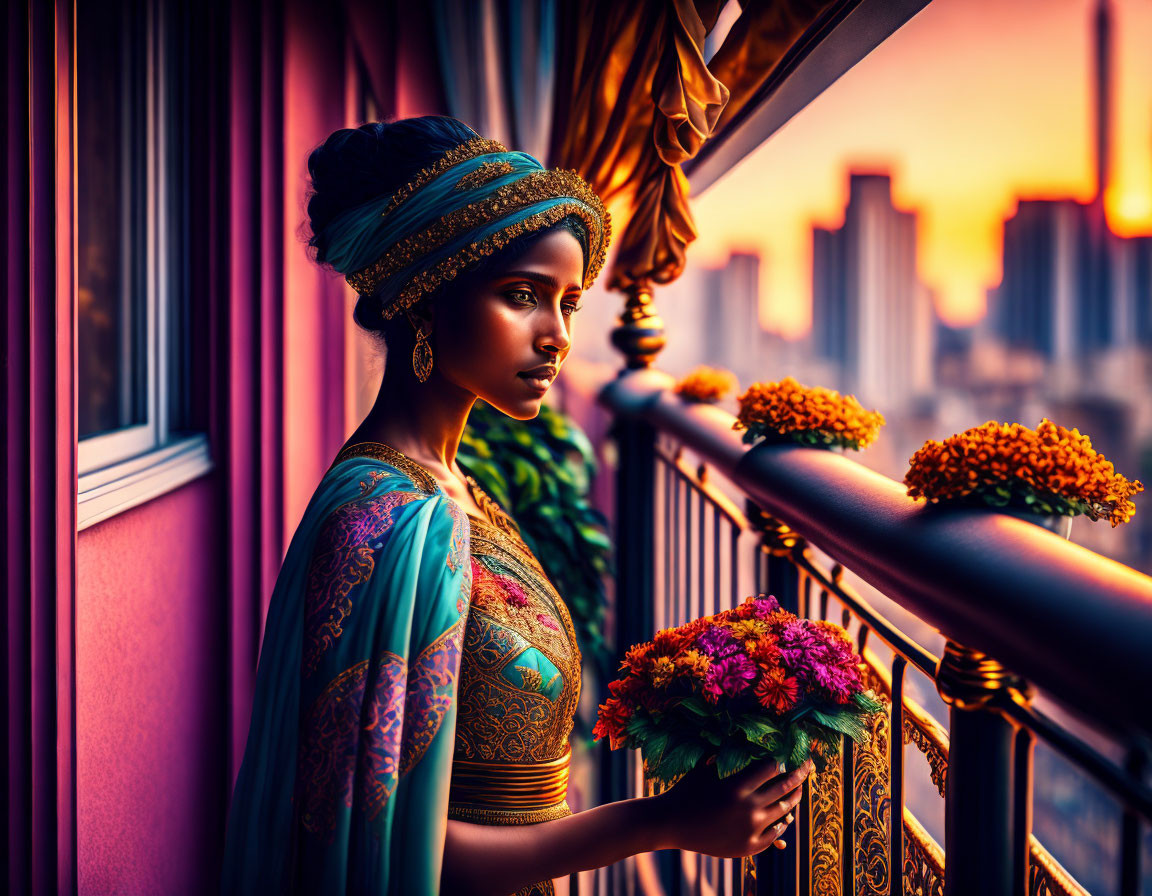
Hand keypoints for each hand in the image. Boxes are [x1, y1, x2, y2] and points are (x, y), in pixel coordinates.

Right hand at [648, 757, 812, 857]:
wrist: (671, 824)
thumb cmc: (687, 790)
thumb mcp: (706, 767)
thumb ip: (726, 753)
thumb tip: (742, 731)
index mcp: (737, 786)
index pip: (772, 768)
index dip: (783, 758)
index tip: (791, 752)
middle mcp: (748, 808)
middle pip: (784, 787)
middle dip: (800, 774)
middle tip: (808, 765)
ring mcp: (750, 829)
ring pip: (784, 812)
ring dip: (794, 799)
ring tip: (799, 791)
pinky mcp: (749, 847)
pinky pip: (776, 834)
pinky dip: (784, 824)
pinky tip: (787, 817)